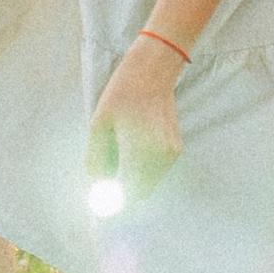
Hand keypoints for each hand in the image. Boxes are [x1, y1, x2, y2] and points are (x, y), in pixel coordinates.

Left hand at [86, 36, 184, 211]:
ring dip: (134, 181)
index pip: (127, 193)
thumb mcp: (99, 123)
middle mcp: (160, 156)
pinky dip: (144, 170)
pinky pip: (158, 172)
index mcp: (140, 150)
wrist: (153, 71)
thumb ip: (96, 157)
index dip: (113, 201)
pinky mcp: (176, 149)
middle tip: (107, 179)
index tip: (101, 199)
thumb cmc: (122, 94)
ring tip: (120, 155)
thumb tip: (97, 183)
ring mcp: (171, 154)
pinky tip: (134, 148)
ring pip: (150, 184)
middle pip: (140, 193)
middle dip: (123, 192)